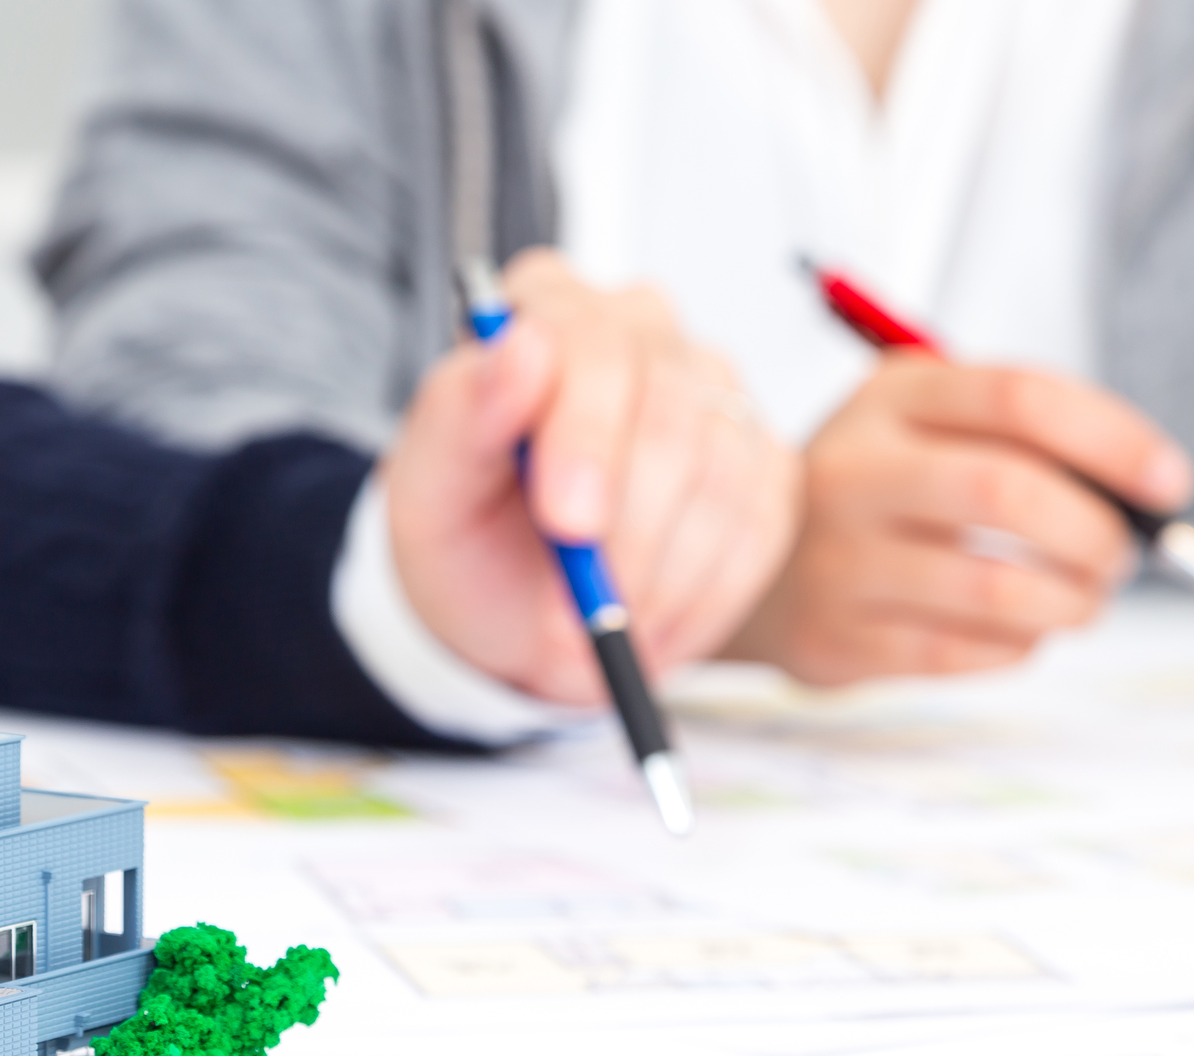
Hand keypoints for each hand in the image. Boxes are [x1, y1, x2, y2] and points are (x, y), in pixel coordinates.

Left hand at [380, 249, 799, 704]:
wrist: (519, 607)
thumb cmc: (470, 538)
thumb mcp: (430, 494)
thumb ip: (460, 414)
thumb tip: (518, 346)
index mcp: (546, 304)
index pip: (589, 342)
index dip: (585, 435)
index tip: (568, 522)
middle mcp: (638, 328)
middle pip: (671, 406)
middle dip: (630, 522)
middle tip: (597, 603)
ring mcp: (712, 387)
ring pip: (722, 474)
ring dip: (660, 571)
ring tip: (605, 614)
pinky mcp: (763, 458)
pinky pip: (759, 527)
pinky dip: (704, 593)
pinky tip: (650, 612)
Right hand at [724, 354, 1193, 685]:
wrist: (745, 563)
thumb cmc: (867, 495)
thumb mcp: (921, 428)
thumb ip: (1021, 441)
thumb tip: (1146, 496)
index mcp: (888, 401)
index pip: (1020, 399)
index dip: (1114, 440)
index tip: (1167, 483)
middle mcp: (851, 472)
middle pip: (1006, 492)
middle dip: (1094, 534)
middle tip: (1119, 556)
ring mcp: (836, 560)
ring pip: (993, 588)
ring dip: (1068, 603)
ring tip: (1080, 601)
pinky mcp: (834, 637)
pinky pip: (960, 653)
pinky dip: (1016, 647)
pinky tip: (1016, 632)